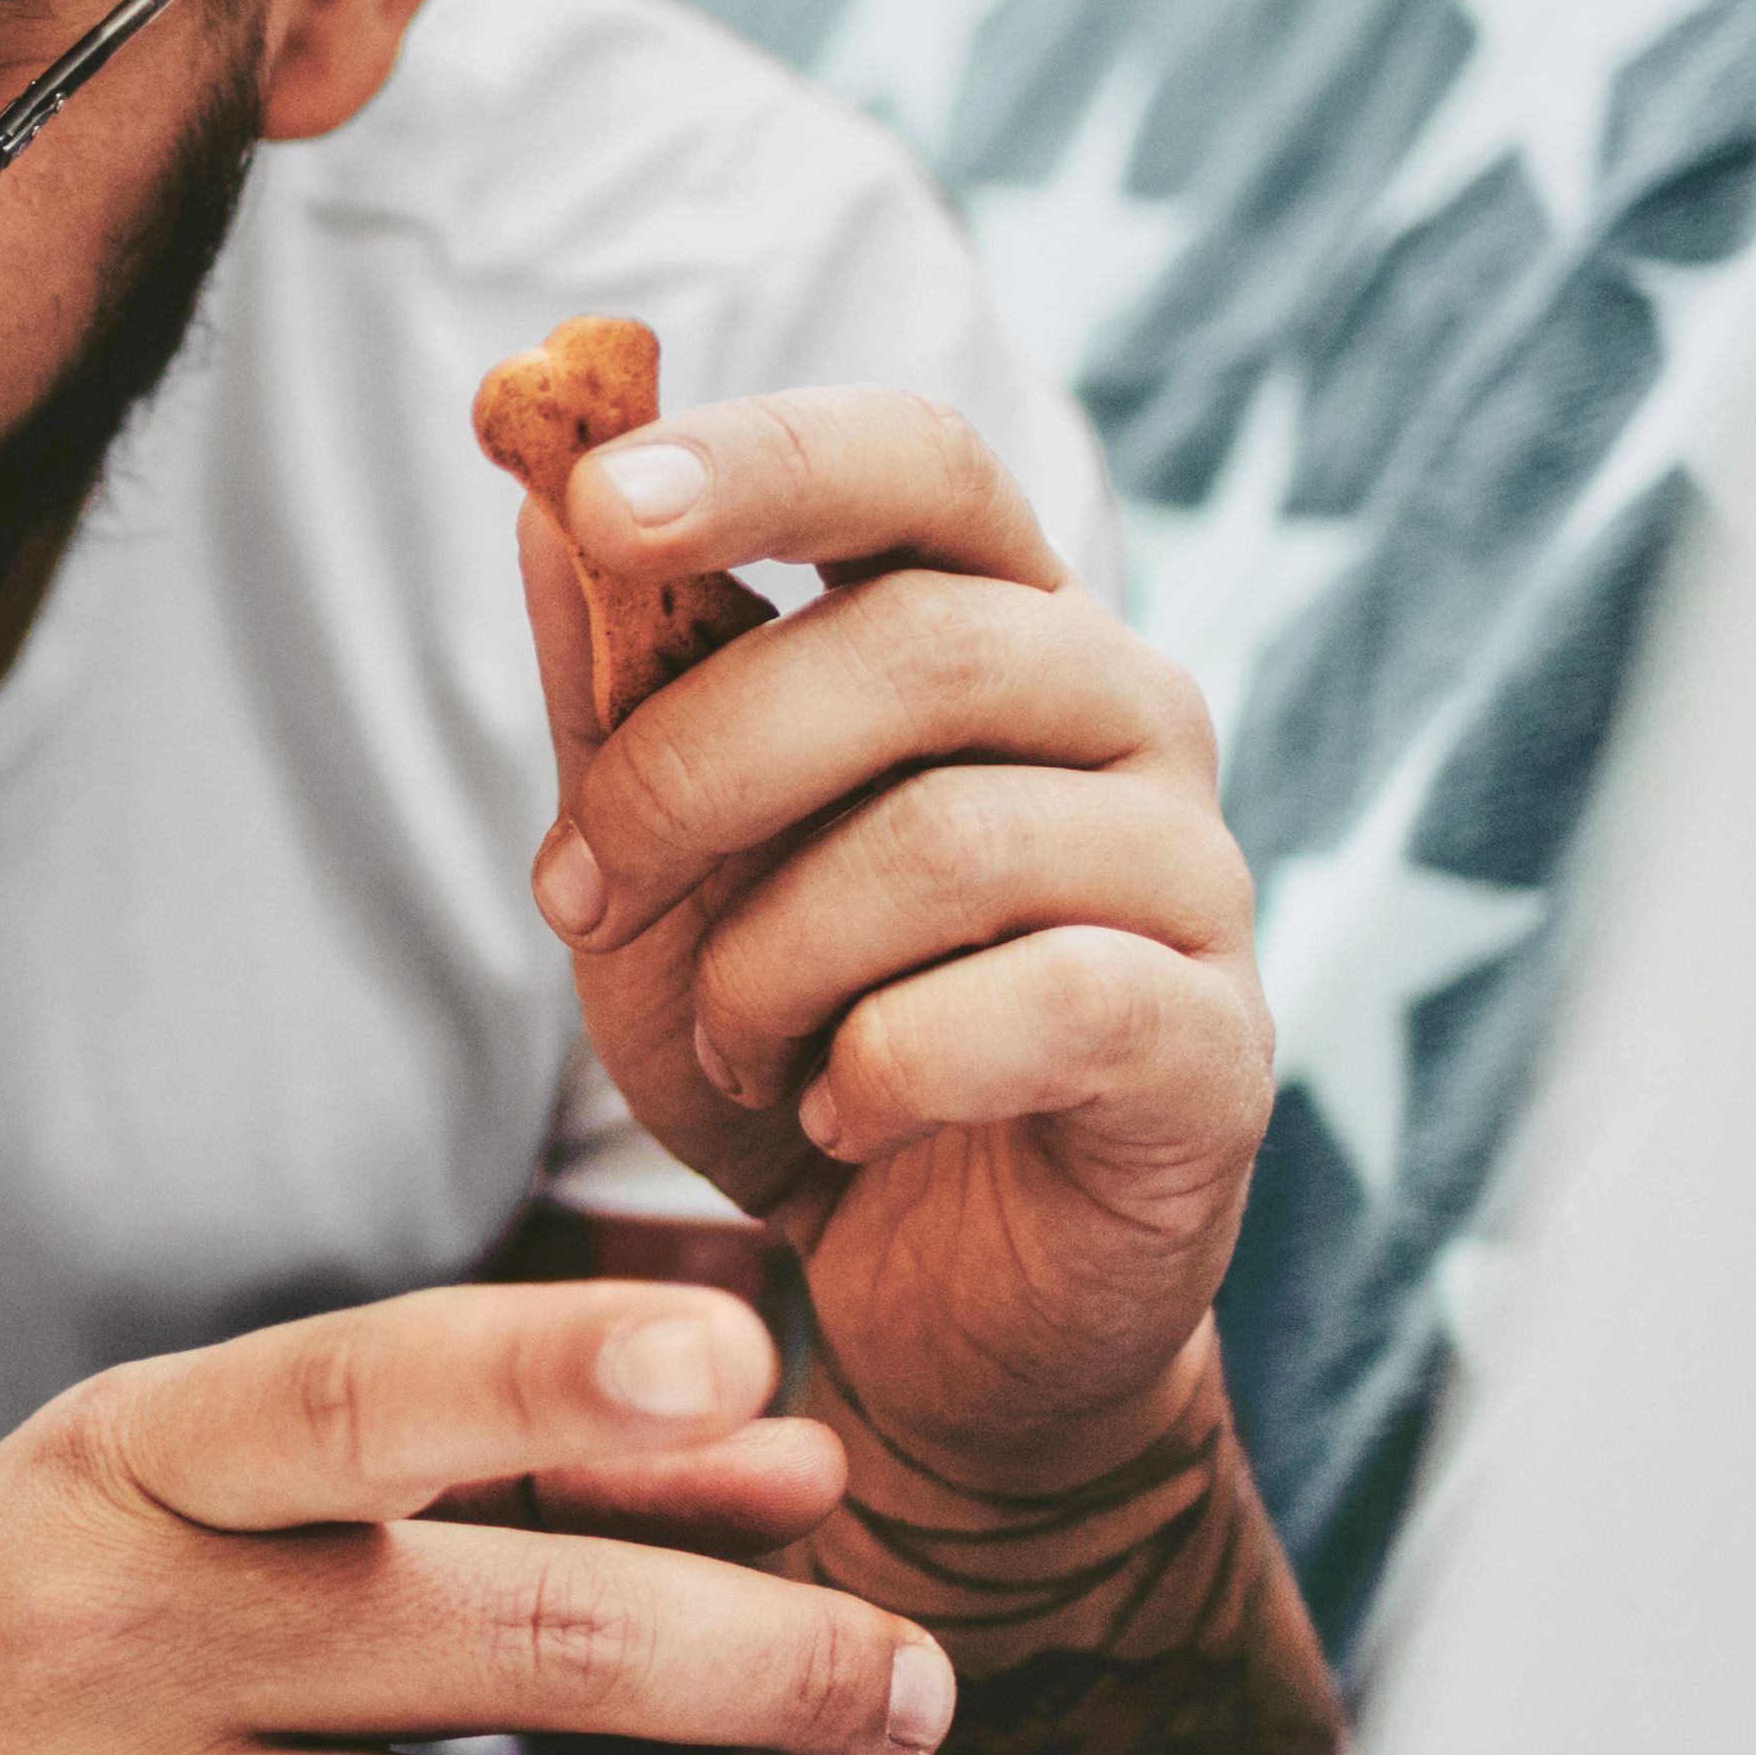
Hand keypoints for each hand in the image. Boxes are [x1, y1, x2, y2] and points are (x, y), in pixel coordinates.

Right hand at [0, 1284, 952, 1754]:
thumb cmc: (47, 1645)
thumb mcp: (202, 1496)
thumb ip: (490, 1460)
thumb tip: (787, 1464)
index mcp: (127, 1472)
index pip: (358, 1391)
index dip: (555, 1368)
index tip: (736, 1357)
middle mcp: (109, 1654)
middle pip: (532, 1652)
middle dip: (780, 1668)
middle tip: (897, 1686)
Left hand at [521, 388, 1266, 1497]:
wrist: (931, 1297)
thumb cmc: (800, 1041)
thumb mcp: (659, 871)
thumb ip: (616, 691)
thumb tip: (538, 491)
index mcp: (996, 622)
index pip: (916, 461)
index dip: (762, 458)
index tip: (594, 496)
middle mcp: (1126, 712)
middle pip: (917, 641)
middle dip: (695, 770)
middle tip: (580, 893)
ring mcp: (1194, 875)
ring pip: (955, 836)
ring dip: (775, 956)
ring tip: (735, 1045)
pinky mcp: (1217, 1046)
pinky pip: (1041, 1004)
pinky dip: (888, 1067)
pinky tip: (843, 1117)